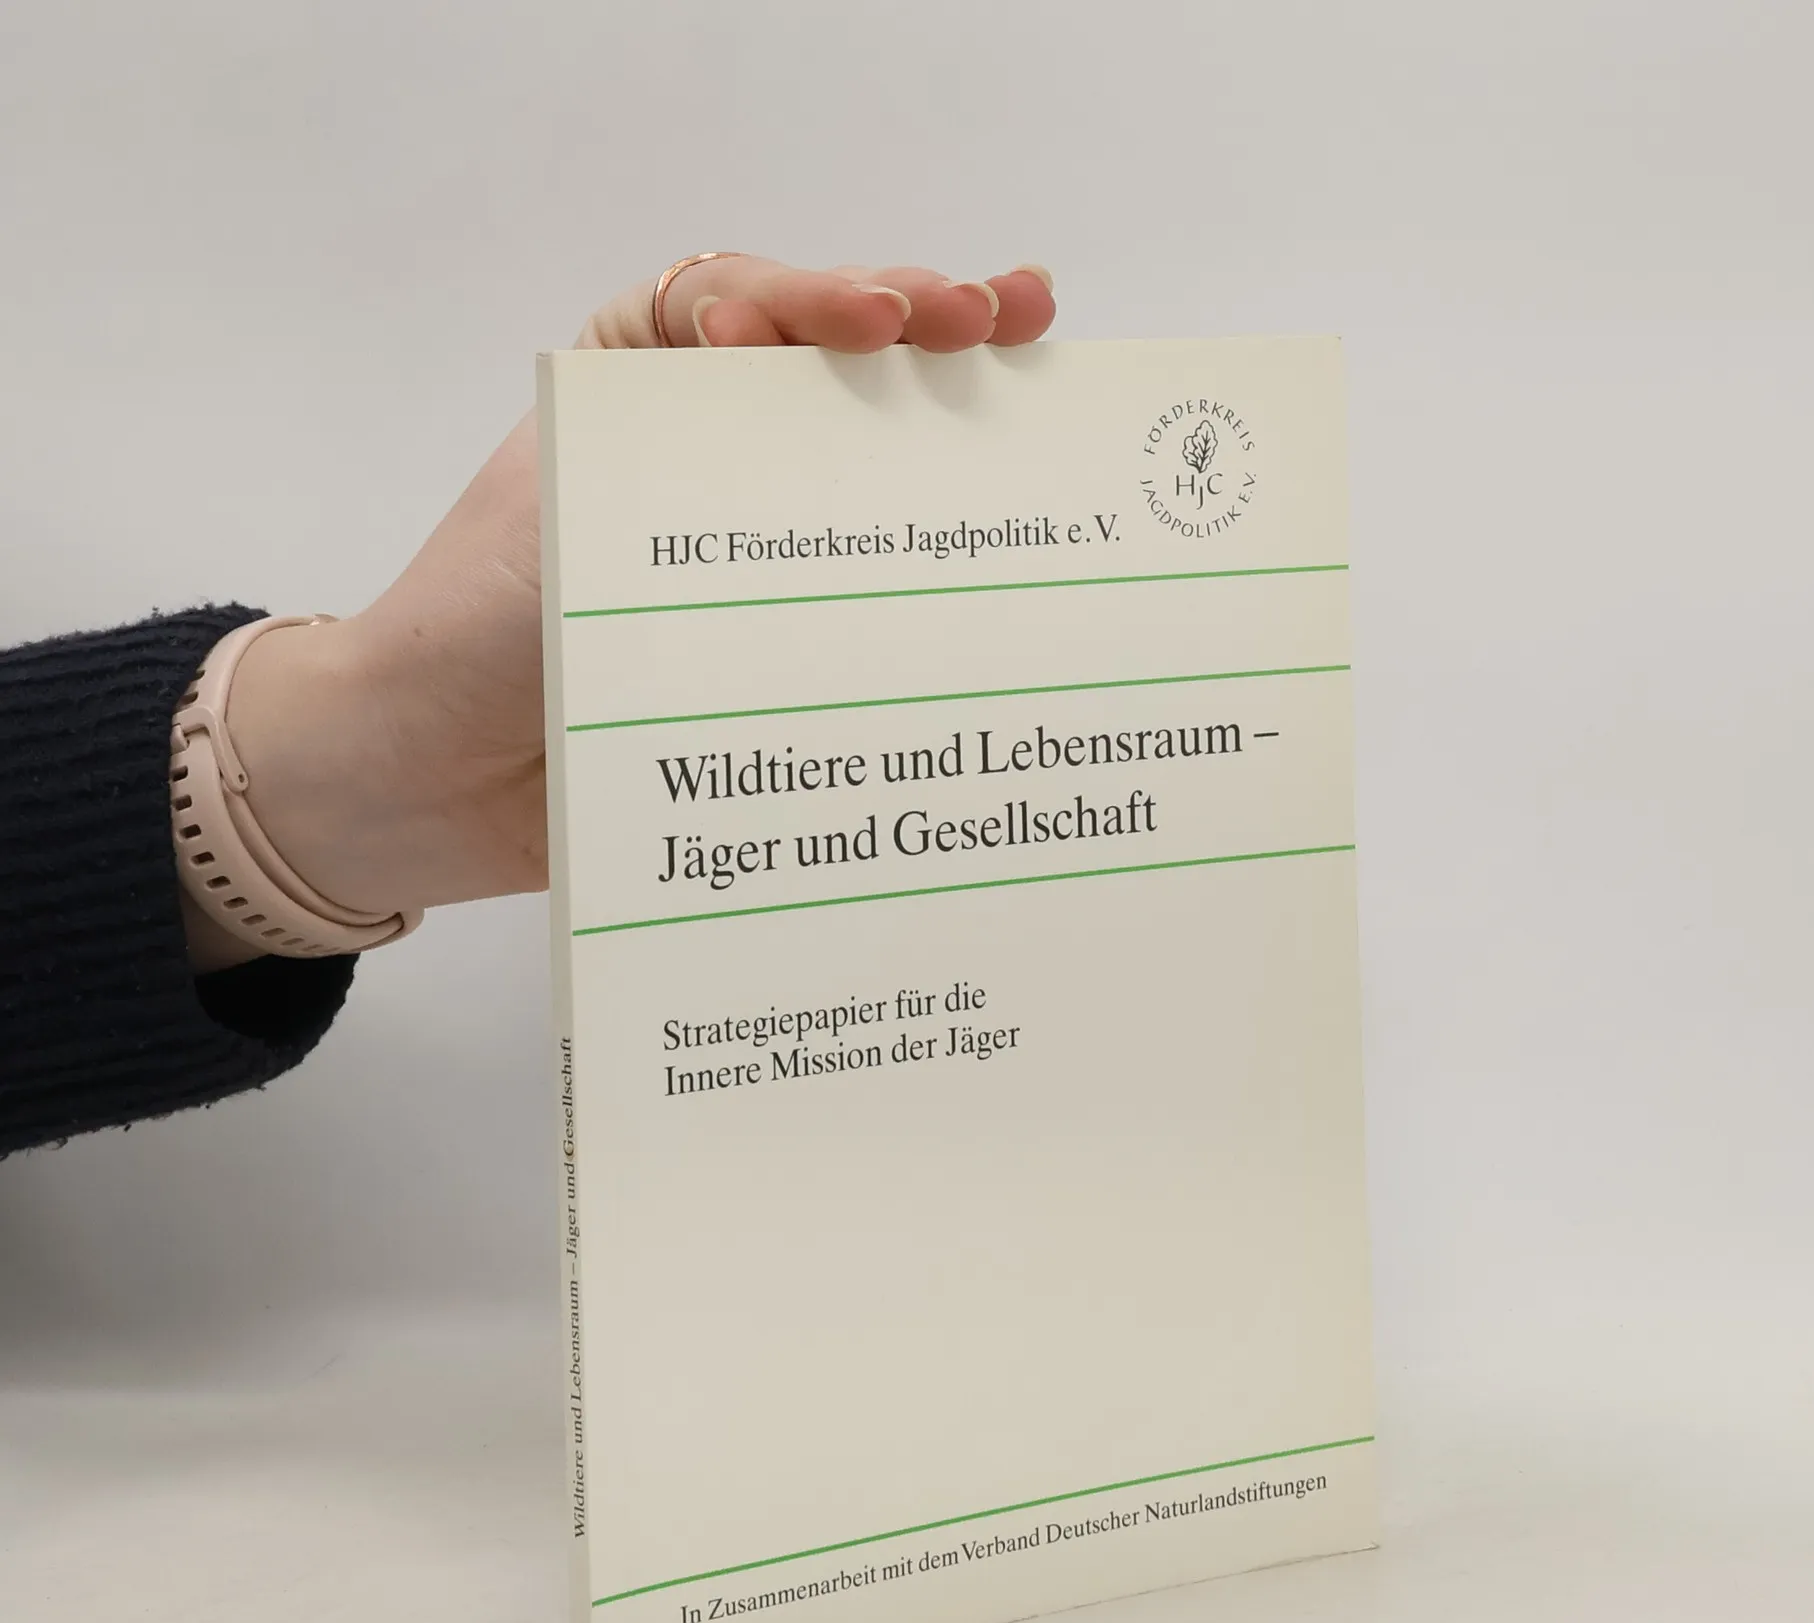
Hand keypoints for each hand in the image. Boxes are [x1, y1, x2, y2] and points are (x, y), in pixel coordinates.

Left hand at [186, 257, 1057, 969]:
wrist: (429, 784)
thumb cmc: (470, 624)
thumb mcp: (565, 498)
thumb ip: (674, 440)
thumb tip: (805, 399)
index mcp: (643, 392)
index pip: (745, 305)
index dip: (823, 298)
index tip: (879, 321)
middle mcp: (711, 460)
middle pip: (836, 372)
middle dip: (927, 327)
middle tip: (1006, 316)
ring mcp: (760, 555)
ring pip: (871, 470)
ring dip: (953, 425)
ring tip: (1033, 375)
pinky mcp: (783, 646)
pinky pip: (869, 600)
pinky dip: (940, 573)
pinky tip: (1009, 544)